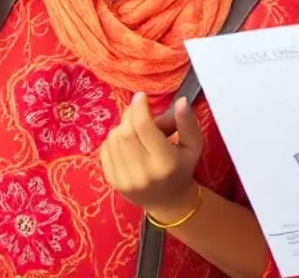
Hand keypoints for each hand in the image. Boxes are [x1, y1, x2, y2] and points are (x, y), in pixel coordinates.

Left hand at [99, 92, 203, 219]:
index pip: (144, 128)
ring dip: (122, 126)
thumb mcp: (194, 145)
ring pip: (113, 140)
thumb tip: (180, 101)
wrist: (168, 201)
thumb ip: (188, 123)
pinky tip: (125, 141)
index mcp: (165, 162)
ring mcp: (125, 179)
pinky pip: (105, 150)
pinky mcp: (112, 181)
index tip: (141, 96)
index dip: (139, 108)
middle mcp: (143, 172)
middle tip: (138, 109)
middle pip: (126, 132)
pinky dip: (112, 139)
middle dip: (130, 115)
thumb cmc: (182, 168)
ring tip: (135, 128)